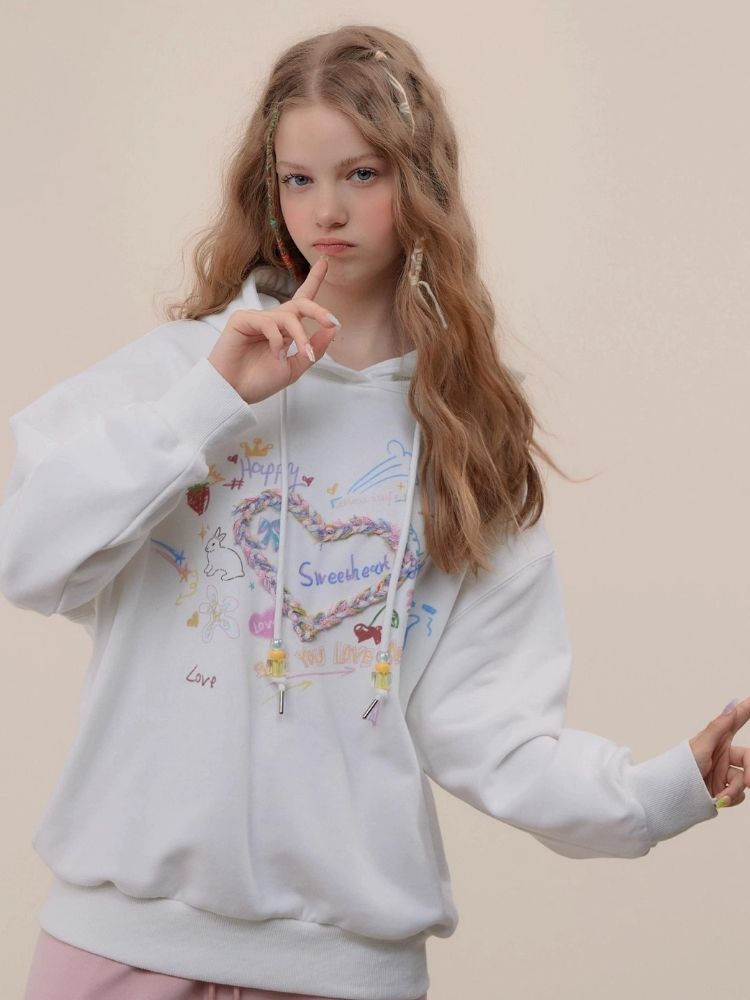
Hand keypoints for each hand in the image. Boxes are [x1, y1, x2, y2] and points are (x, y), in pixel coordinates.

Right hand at [207, 255, 338, 404]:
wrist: (234, 393)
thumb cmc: (259, 381)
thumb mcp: (294, 368)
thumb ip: (313, 350)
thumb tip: (332, 329)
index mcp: (285, 330)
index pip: (302, 301)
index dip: (314, 280)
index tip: (325, 262)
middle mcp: (273, 321)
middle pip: (300, 303)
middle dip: (318, 310)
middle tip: (332, 322)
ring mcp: (257, 319)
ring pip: (287, 316)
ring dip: (300, 335)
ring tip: (302, 354)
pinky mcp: (242, 319)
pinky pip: (268, 322)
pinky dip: (276, 339)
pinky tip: (275, 354)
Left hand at [688, 696, 749, 807]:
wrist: (671, 795)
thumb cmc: (679, 768)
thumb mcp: (699, 747)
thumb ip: (718, 728)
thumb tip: (732, 707)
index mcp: (717, 740)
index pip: (737, 721)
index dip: (746, 709)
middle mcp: (723, 755)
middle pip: (748, 758)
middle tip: (749, 782)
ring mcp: (723, 773)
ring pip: (744, 781)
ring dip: (735, 790)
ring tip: (721, 796)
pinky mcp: (723, 790)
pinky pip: (739, 795)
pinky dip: (731, 799)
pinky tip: (718, 800)